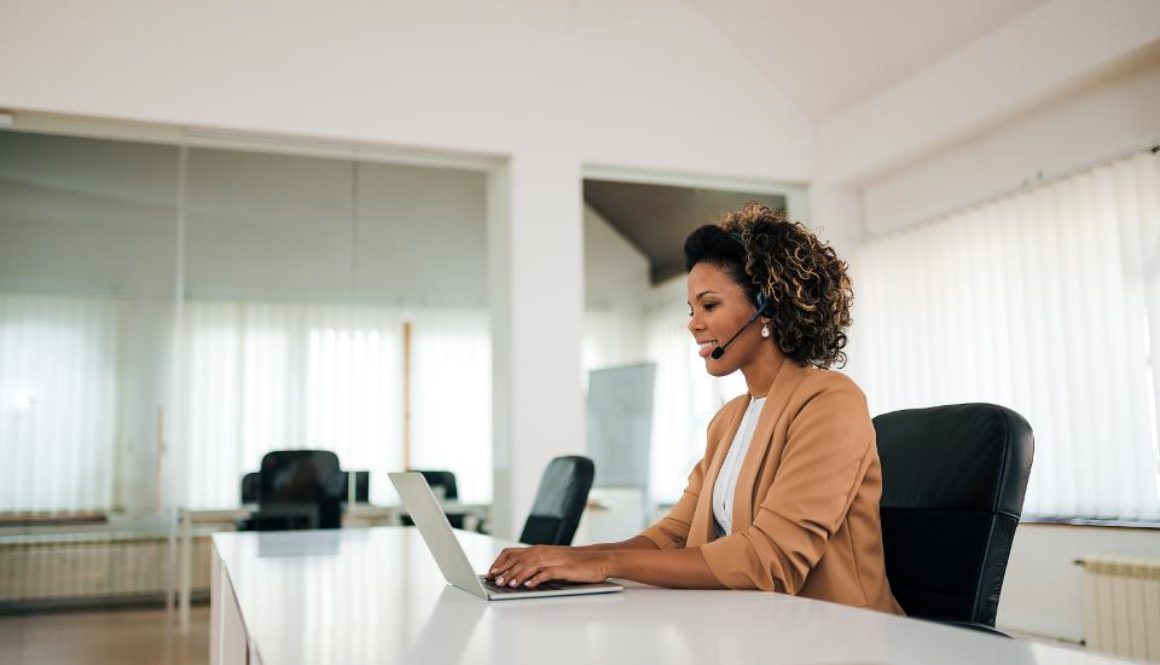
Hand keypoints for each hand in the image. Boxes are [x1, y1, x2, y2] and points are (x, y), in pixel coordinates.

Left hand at [486, 545, 610, 588]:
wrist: (598, 559)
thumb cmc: (575, 562)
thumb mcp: (552, 560)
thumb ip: (535, 564)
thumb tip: (516, 574)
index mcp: (539, 549)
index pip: (512, 552)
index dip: (500, 563)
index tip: (491, 572)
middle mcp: (544, 552)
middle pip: (519, 559)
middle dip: (505, 571)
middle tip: (495, 581)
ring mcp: (555, 559)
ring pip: (530, 565)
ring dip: (517, 575)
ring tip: (508, 584)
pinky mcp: (565, 568)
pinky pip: (548, 573)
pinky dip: (537, 579)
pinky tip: (529, 585)